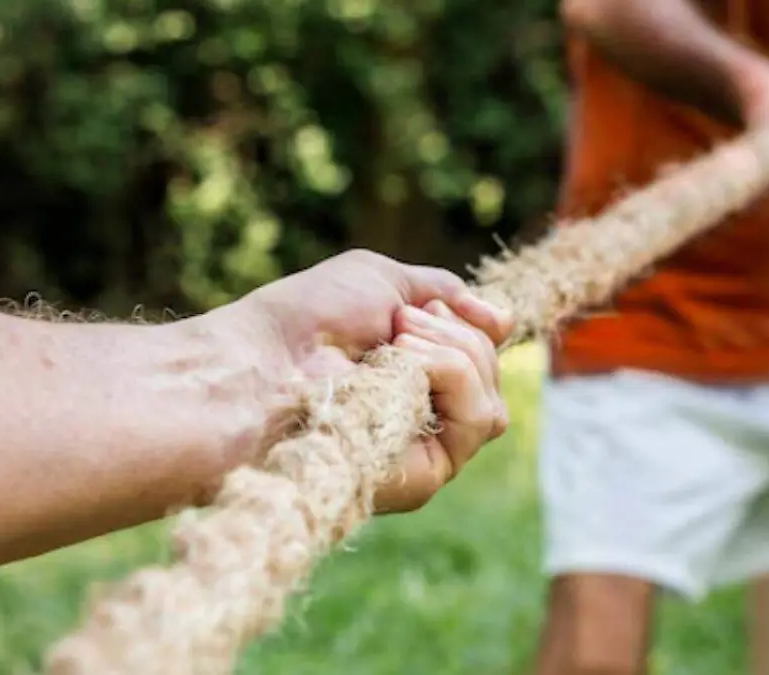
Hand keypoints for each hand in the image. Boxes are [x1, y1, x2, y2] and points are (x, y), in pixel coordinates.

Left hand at [238, 249, 514, 512]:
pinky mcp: (424, 476)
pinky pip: (479, 419)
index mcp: (411, 377)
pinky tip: (402, 364)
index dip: (471, 326)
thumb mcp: (384, 282)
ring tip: (396, 341)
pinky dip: (451, 373)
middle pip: (492, 376)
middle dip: (457, 334)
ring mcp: (424, 450)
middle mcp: (421, 417)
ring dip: (455, 353)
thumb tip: (506, 321)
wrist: (263, 363)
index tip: (432, 306)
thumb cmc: (305, 319)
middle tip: (397, 322)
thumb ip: (445, 295)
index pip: (481, 358)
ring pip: (494, 403)